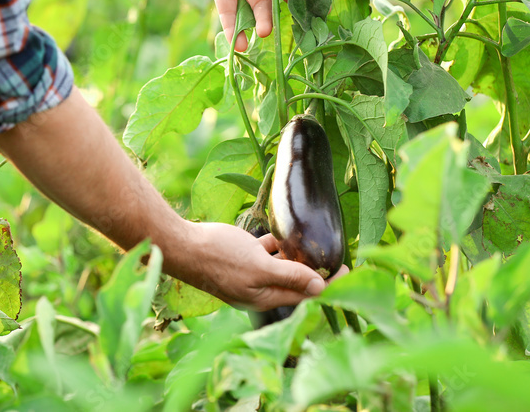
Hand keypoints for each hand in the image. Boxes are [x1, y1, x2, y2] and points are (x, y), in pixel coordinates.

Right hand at [167, 221, 348, 311]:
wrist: (183, 246)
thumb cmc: (219, 258)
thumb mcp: (259, 268)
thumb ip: (290, 276)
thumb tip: (321, 287)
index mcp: (265, 297)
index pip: (304, 295)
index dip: (327, 285)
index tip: (346, 270)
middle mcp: (259, 288)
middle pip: (295, 282)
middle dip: (316, 272)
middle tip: (335, 256)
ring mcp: (249, 273)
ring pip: (281, 267)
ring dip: (297, 257)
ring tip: (314, 243)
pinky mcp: (240, 257)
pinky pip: (265, 252)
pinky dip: (276, 245)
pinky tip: (284, 232)